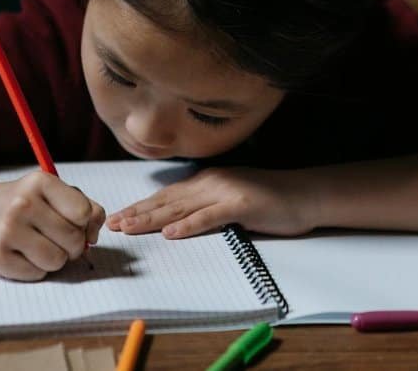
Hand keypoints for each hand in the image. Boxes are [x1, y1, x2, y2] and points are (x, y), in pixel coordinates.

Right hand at [0, 171, 105, 280]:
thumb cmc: (25, 204)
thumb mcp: (54, 193)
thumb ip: (86, 208)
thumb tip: (92, 238)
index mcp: (40, 182)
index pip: (83, 213)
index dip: (83, 223)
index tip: (71, 221)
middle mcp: (22, 204)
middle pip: (73, 240)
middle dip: (71, 245)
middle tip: (55, 237)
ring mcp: (7, 231)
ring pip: (57, 261)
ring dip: (55, 259)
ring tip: (39, 245)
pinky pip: (36, 274)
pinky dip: (35, 269)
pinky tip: (22, 253)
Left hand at [105, 167, 315, 238]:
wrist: (305, 194)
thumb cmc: (270, 200)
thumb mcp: (230, 201)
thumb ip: (206, 207)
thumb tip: (179, 221)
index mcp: (206, 182)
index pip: (166, 196)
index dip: (140, 207)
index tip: (118, 217)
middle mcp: (210, 183)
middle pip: (166, 201)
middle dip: (137, 213)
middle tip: (112, 224)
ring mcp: (226, 192)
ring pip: (181, 207)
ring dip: (152, 219)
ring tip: (129, 228)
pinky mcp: (242, 204)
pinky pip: (210, 216)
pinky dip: (189, 225)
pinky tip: (171, 234)